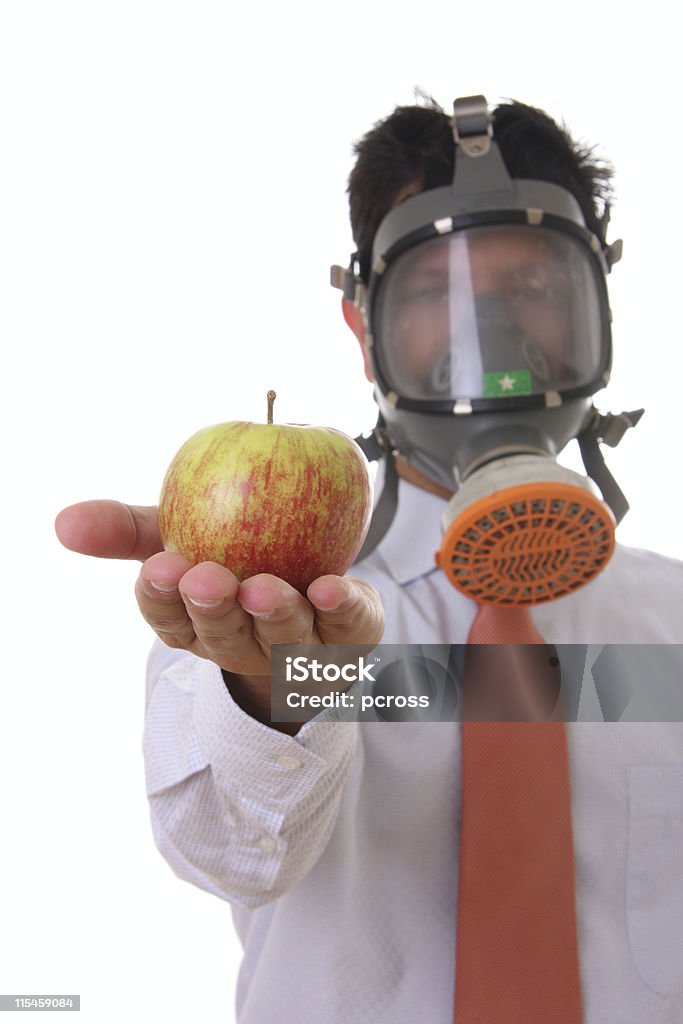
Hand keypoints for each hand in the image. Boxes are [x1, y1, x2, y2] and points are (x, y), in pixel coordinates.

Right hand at [56, 501, 383, 723]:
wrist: (311, 587)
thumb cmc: (229, 559)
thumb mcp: (174, 535)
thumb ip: (126, 528)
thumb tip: (63, 522)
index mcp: (196, 625)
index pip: (169, 619)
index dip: (163, 599)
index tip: (160, 568)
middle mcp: (244, 644)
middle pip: (224, 636)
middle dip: (213, 610)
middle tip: (206, 578)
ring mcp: (298, 650)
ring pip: (284, 639)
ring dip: (274, 614)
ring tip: (264, 587)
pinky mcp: (348, 638)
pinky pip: (347, 627)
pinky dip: (340, 610)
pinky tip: (333, 588)